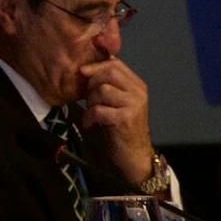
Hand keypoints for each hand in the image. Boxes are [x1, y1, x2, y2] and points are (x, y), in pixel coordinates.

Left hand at [76, 58, 156, 185]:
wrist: (133, 157)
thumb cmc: (119, 131)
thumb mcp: (114, 104)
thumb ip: (106, 87)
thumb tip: (84, 70)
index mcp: (136, 85)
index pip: (115, 63)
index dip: (95, 65)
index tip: (82, 73)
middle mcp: (138, 91)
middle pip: (109, 72)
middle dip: (92, 84)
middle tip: (88, 100)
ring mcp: (134, 104)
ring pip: (102, 90)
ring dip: (91, 103)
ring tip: (92, 115)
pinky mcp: (126, 118)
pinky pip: (99, 109)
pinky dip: (90, 117)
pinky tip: (91, 125)